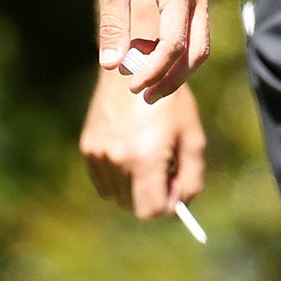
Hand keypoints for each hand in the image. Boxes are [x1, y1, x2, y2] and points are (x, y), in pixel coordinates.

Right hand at [81, 72, 206, 217]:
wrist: (135, 68)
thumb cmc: (170, 103)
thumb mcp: (192, 138)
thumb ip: (192, 178)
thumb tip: (181, 205)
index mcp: (144, 158)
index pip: (150, 211)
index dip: (168, 204)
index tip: (175, 183)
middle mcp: (117, 160)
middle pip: (132, 206)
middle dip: (151, 196)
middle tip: (164, 168)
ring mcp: (98, 155)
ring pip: (116, 196)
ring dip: (134, 187)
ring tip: (147, 156)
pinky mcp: (88, 147)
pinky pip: (102, 182)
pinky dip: (117, 177)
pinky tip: (130, 151)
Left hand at [96, 0, 209, 101]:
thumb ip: (113, 22)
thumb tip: (111, 65)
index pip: (174, 45)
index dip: (154, 71)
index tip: (131, 86)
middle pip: (197, 51)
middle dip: (172, 79)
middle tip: (143, 96)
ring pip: (200, 42)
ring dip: (175, 65)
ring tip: (140, 74)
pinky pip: (194, 28)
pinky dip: (176, 46)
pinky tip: (146, 47)